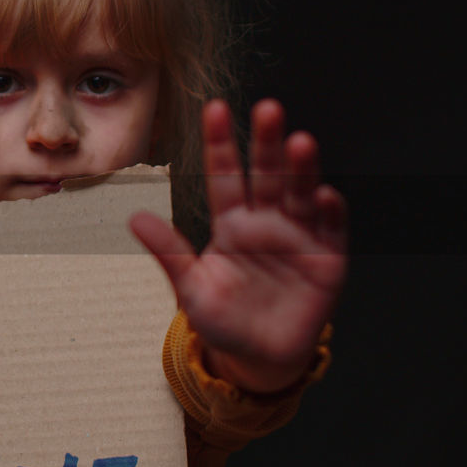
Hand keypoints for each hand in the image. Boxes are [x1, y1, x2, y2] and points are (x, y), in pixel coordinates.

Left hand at [130, 99, 347, 393]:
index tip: (213, 108)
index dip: (220, 143)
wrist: (256, 358)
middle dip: (267, 144)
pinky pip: (331, 232)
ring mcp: (299, 238)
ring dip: (302, 170)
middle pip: (267, 175)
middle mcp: (266, 222)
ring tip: (300, 142)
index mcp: (232, 222)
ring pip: (301, 195)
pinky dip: (330, 213)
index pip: (224, 176)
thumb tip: (135, 218)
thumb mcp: (190, 288)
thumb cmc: (222, 319)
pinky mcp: (326, 261)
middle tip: (267, 109)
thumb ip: (169, 253)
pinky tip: (324, 196)